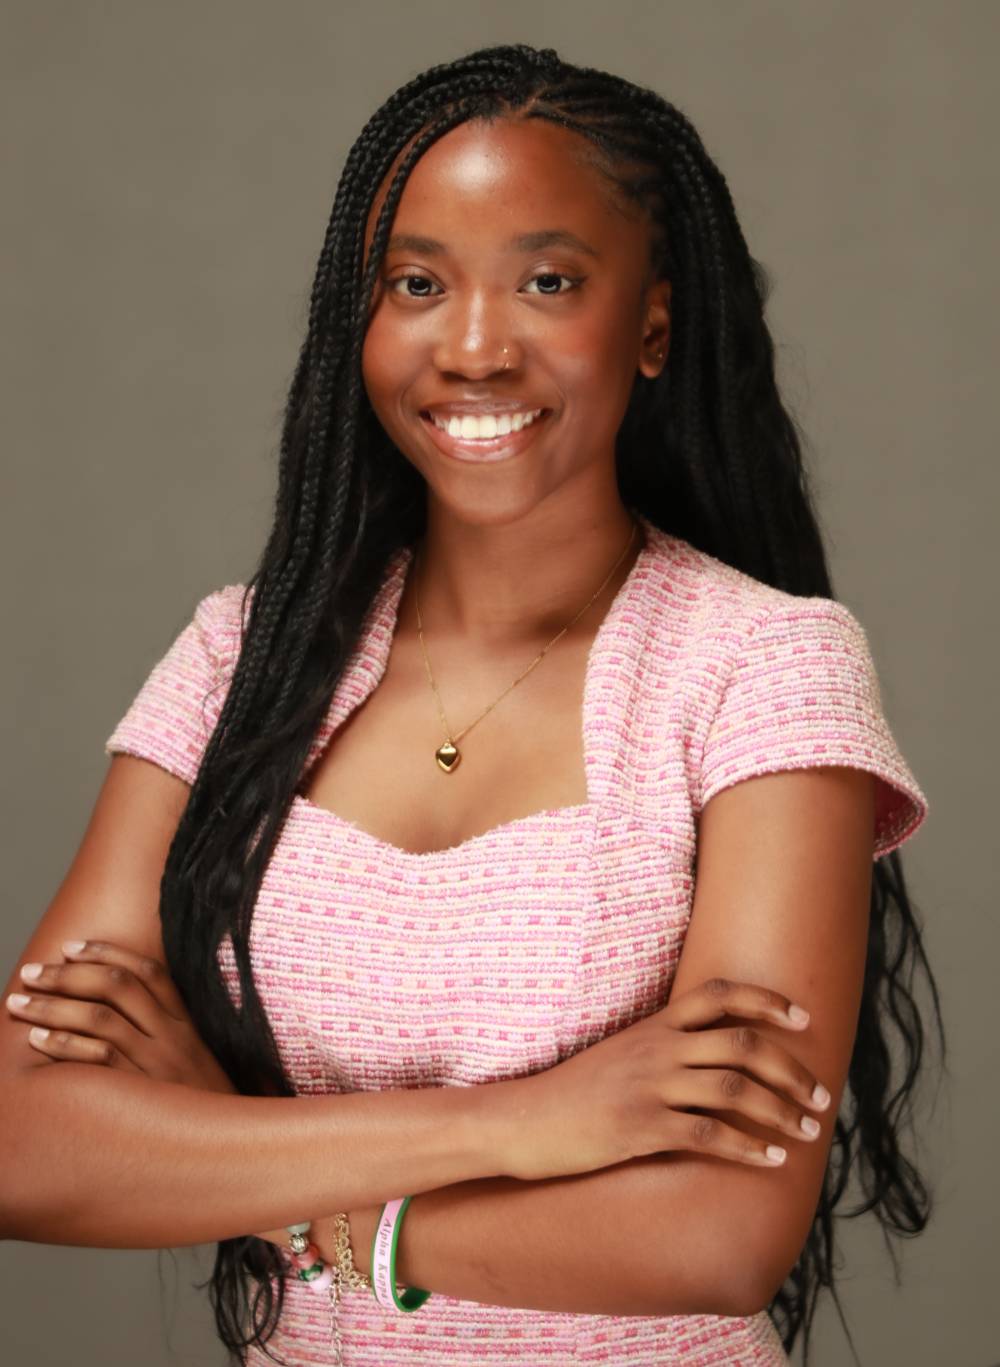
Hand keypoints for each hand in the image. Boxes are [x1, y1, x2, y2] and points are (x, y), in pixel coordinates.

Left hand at [7, 938, 235, 1092]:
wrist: (229, 1148)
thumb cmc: (203, 1105)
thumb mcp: (196, 1060)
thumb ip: (167, 1032)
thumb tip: (121, 1012)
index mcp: (187, 1022)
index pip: (149, 971)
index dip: (107, 953)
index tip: (71, 947)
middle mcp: (173, 1036)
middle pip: (118, 987)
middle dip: (68, 974)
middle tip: (31, 972)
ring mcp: (158, 1064)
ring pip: (101, 1018)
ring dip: (53, 1006)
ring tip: (20, 1003)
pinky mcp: (142, 1094)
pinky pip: (99, 1060)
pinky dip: (65, 1045)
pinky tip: (38, 1040)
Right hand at [500, 977, 832, 1180]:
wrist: (524, 1120)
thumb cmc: (577, 1092)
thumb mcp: (623, 1055)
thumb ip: (665, 1048)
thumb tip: (714, 1057)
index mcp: (655, 1026)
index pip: (720, 995)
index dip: (767, 1001)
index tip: (802, 1017)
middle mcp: (659, 1049)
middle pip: (743, 1043)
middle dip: (791, 1068)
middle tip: (820, 1093)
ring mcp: (650, 1088)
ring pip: (735, 1090)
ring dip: (781, 1110)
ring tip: (807, 1130)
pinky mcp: (641, 1128)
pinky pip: (708, 1135)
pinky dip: (747, 1148)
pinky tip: (770, 1161)